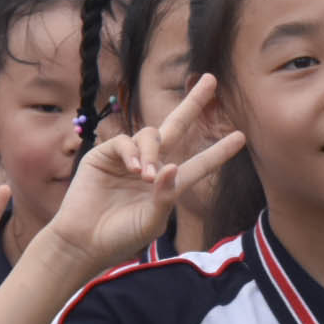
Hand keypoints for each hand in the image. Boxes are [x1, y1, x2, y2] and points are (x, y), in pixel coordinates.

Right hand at [46, 75, 243, 273]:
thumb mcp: (151, 222)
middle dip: (193, 104)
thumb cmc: (119, 239)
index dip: (218, 152)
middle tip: (212, 80)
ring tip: (145, 176)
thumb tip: (173, 166)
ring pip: (150, 135)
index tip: (241, 137)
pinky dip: (132, 152)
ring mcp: (128, 159)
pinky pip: (124, 141)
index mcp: (167, 186)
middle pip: (176, 127)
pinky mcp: (104, 155)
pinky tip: (134, 169)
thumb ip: (166, 197)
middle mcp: (150, 167)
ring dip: (152, 151)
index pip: (198, 164)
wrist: (83, 242)